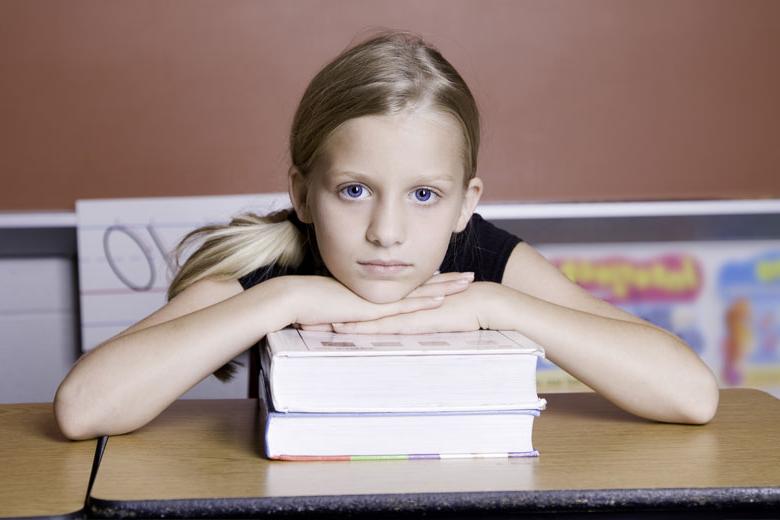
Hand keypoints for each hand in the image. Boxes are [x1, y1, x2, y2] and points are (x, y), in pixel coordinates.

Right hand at [293, 271, 474, 331]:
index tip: (448, 277)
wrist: (297, 299)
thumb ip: (350, 315)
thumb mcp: (338, 310)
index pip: (410, 286)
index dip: (430, 281)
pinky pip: (405, 305)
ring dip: (445, 287)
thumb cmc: (310, 305)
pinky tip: (443, 298)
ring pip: (419, 292)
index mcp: (377, 292)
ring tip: (468, 282)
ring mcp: (379, 298)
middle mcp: (381, 291)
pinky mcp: (373, 308)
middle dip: (448, 280)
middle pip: (422, 285)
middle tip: (470, 276)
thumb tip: (351, 321)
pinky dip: (425, 301)